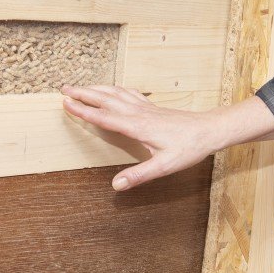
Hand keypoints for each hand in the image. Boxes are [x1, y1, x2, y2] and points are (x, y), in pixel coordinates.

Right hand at [61, 85, 220, 190]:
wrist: (209, 130)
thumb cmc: (189, 148)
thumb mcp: (164, 166)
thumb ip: (139, 176)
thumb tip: (116, 185)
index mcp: (137, 127)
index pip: (104, 117)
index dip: (84, 111)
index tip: (66, 104)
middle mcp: (139, 113)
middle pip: (106, 100)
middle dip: (84, 94)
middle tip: (64, 89)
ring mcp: (146, 108)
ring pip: (116, 93)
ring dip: (97, 89)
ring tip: (81, 87)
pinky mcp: (153, 108)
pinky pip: (129, 94)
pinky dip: (116, 89)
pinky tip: (113, 89)